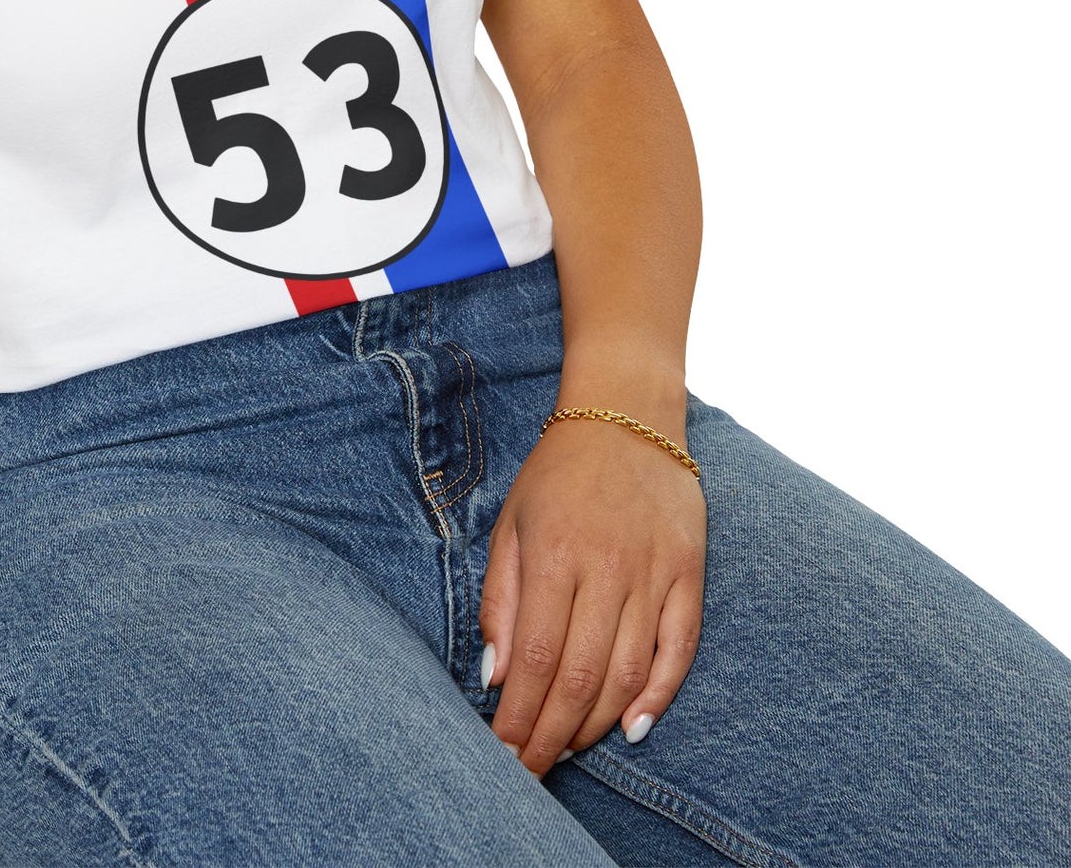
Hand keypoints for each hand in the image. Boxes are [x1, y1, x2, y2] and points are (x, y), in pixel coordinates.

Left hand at [478, 409, 706, 774]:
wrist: (626, 415)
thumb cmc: (558, 473)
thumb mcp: (511, 524)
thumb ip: (500, 600)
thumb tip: (495, 675)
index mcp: (554, 554)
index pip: (536, 657)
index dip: (520, 715)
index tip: (503, 752)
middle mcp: (607, 568)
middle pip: (580, 676)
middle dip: (552, 734)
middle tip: (532, 770)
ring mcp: (653, 572)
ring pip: (628, 672)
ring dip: (596, 723)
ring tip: (568, 750)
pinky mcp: (690, 573)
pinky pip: (679, 649)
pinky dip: (659, 695)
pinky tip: (633, 727)